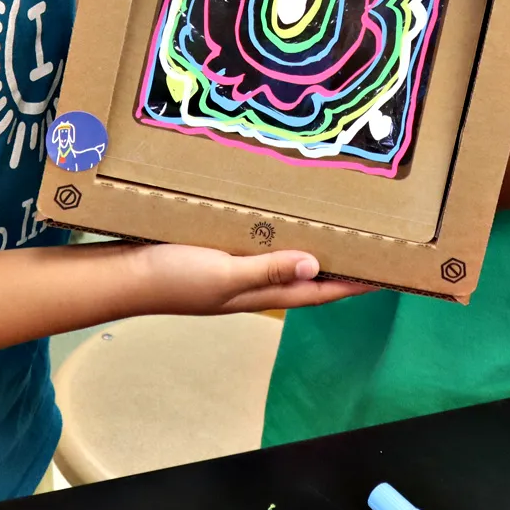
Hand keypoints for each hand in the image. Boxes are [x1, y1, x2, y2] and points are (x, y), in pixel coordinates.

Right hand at [132, 244, 376, 313]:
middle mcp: (253, 284)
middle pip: (307, 276)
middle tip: (371, 245)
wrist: (123, 276)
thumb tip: (317, 266)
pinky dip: (279, 234)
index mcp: (259, 294)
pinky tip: (281, 215)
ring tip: (339, 227)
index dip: (353, 285)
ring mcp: (234, 269)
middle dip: (340, 265)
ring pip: (285, 259)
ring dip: (312, 247)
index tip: (387, 275)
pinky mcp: (217, 252)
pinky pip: (259, 243)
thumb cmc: (172, 278)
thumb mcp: (223, 275)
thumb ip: (268, 270)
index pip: (318, 292)